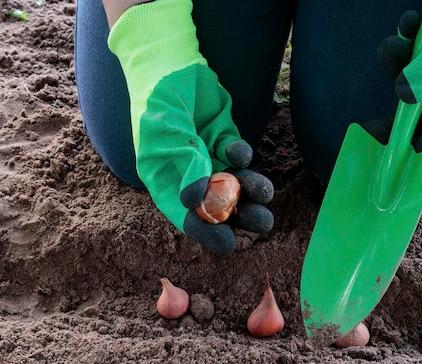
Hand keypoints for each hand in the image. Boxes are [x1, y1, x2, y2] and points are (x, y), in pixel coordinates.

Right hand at [108, 0, 273, 253]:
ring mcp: (207, 155)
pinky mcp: (223, 136)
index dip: (207, 231)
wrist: (169, 60)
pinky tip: (238, 148)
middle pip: (218, 204)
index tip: (229, 244)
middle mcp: (188, 172)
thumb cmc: (157, 99)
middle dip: (241, 215)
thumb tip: (197, 200)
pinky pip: (237, 154)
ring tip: (263, 192)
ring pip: (234, 182)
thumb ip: (185, 165)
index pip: (187, 214)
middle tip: (262, 222)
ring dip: (250, 189)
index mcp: (165, 179)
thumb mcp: (165, 133)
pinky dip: (242, 155)